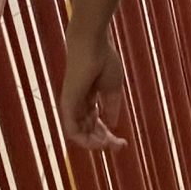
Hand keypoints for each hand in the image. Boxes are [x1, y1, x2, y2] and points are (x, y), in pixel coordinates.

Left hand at [61, 30, 126, 150]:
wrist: (93, 43)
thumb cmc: (104, 59)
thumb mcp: (113, 88)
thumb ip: (111, 107)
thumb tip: (112, 125)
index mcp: (89, 99)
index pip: (96, 124)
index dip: (109, 136)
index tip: (123, 142)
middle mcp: (78, 105)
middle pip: (89, 131)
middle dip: (104, 142)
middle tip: (120, 146)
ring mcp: (71, 105)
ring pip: (79, 135)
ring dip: (95, 144)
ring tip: (110, 145)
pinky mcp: (68, 104)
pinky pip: (72, 130)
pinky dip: (84, 140)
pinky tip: (99, 143)